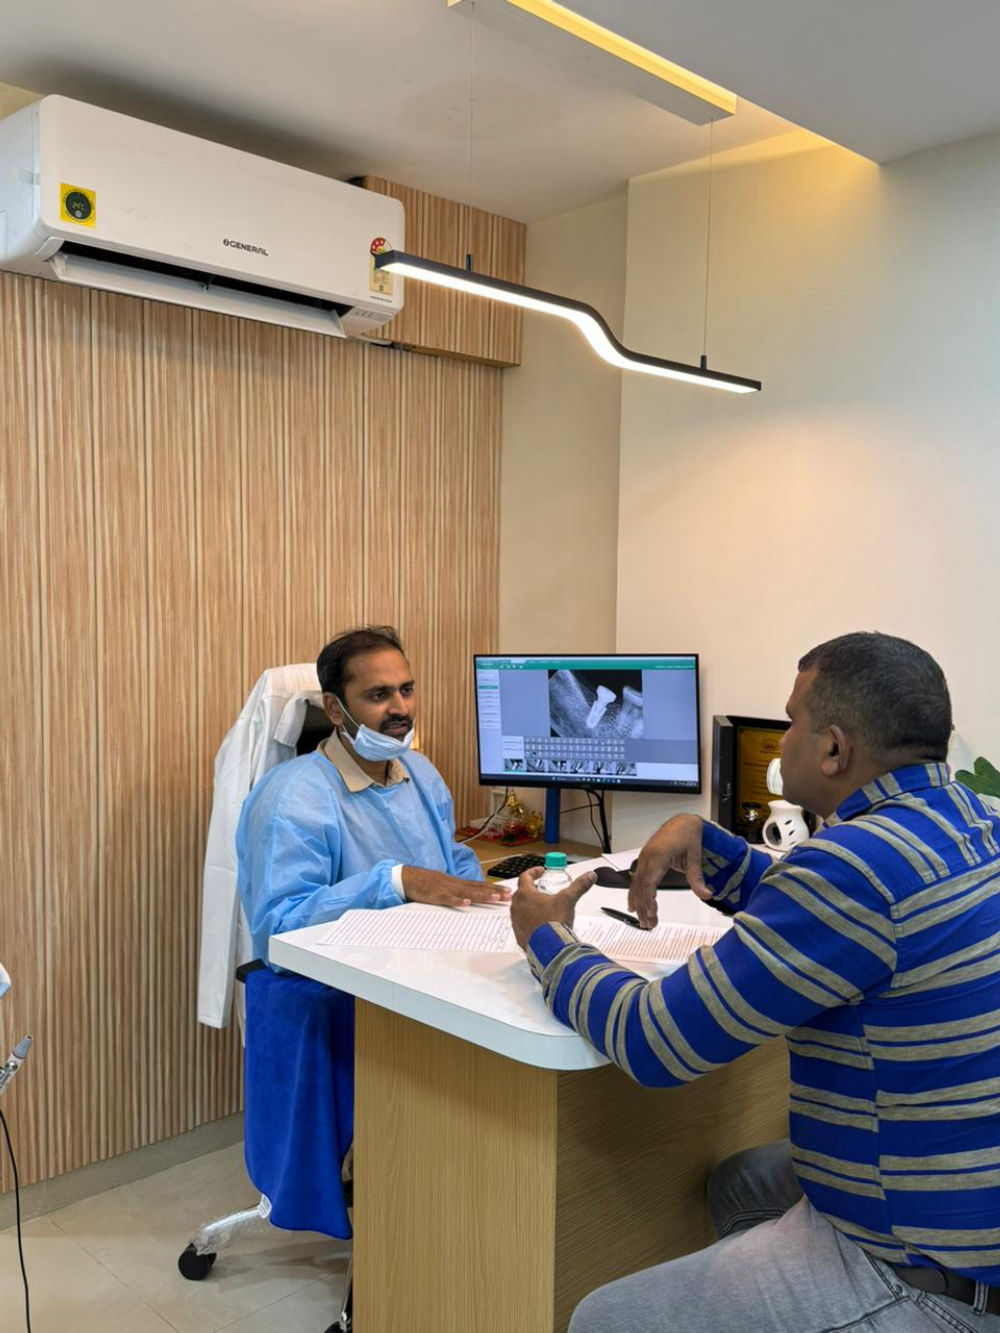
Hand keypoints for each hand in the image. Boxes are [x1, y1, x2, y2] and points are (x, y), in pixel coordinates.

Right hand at [401, 867, 510, 907]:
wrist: (408, 878)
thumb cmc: (426, 883)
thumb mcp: (445, 886)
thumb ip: (457, 891)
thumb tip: (471, 897)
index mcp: (458, 883)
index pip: (480, 885)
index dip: (494, 888)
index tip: (507, 892)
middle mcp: (456, 884)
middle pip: (478, 888)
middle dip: (494, 892)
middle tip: (509, 895)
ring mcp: (446, 889)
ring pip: (467, 893)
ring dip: (482, 895)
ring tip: (495, 898)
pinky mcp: (436, 895)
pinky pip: (448, 899)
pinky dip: (457, 901)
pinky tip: (466, 903)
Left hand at [510, 867, 596, 950]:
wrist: (550, 948)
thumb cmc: (554, 923)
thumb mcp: (568, 900)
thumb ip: (579, 886)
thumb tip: (589, 876)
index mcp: (526, 895)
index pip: (525, 877)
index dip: (533, 872)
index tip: (540, 872)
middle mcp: (517, 907)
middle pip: (521, 893)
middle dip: (531, 889)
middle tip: (541, 890)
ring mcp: (516, 922)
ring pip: (519, 909)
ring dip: (528, 906)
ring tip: (542, 908)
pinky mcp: (519, 935)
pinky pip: (521, 924)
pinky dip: (529, 921)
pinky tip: (540, 924)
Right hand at [628, 814, 707, 928]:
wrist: (683, 822)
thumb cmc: (688, 835)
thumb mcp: (695, 857)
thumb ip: (697, 878)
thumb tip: (706, 895)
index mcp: (658, 856)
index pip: (649, 883)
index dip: (648, 900)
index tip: (652, 914)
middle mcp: (647, 858)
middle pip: (640, 887)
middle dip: (643, 908)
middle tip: (649, 925)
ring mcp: (644, 859)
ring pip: (635, 885)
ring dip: (638, 904)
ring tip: (643, 921)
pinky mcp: (645, 860)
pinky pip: (636, 879)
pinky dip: (634, 894)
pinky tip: (633, 906)